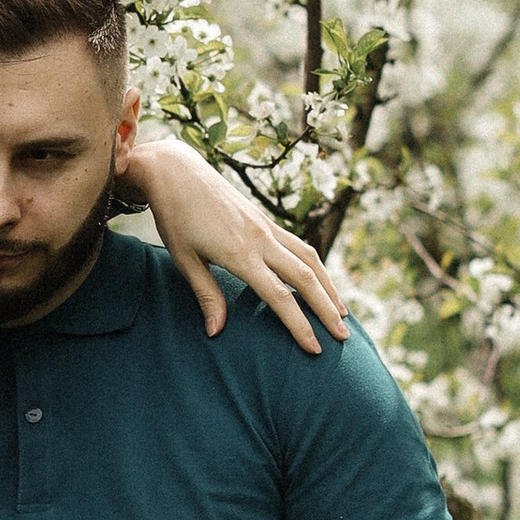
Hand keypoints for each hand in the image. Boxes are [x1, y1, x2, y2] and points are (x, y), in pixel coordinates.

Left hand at [122, 137, 348, 353]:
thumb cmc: (175, 217)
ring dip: (329, 286)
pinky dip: (315, 266)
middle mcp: (260, 239)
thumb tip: (216, 332)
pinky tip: (320, 280)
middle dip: (327, 309)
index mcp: (240, 254)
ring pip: (309, 258)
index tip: (315, 348)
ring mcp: (266, 227)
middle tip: (344, 338)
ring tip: (343, 313)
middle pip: (305, 278)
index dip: (300, 325)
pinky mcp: (264, 220)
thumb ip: (206, 295)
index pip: (280, 296)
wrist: (176, 171)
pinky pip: (298, 245)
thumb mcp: (184, 259)